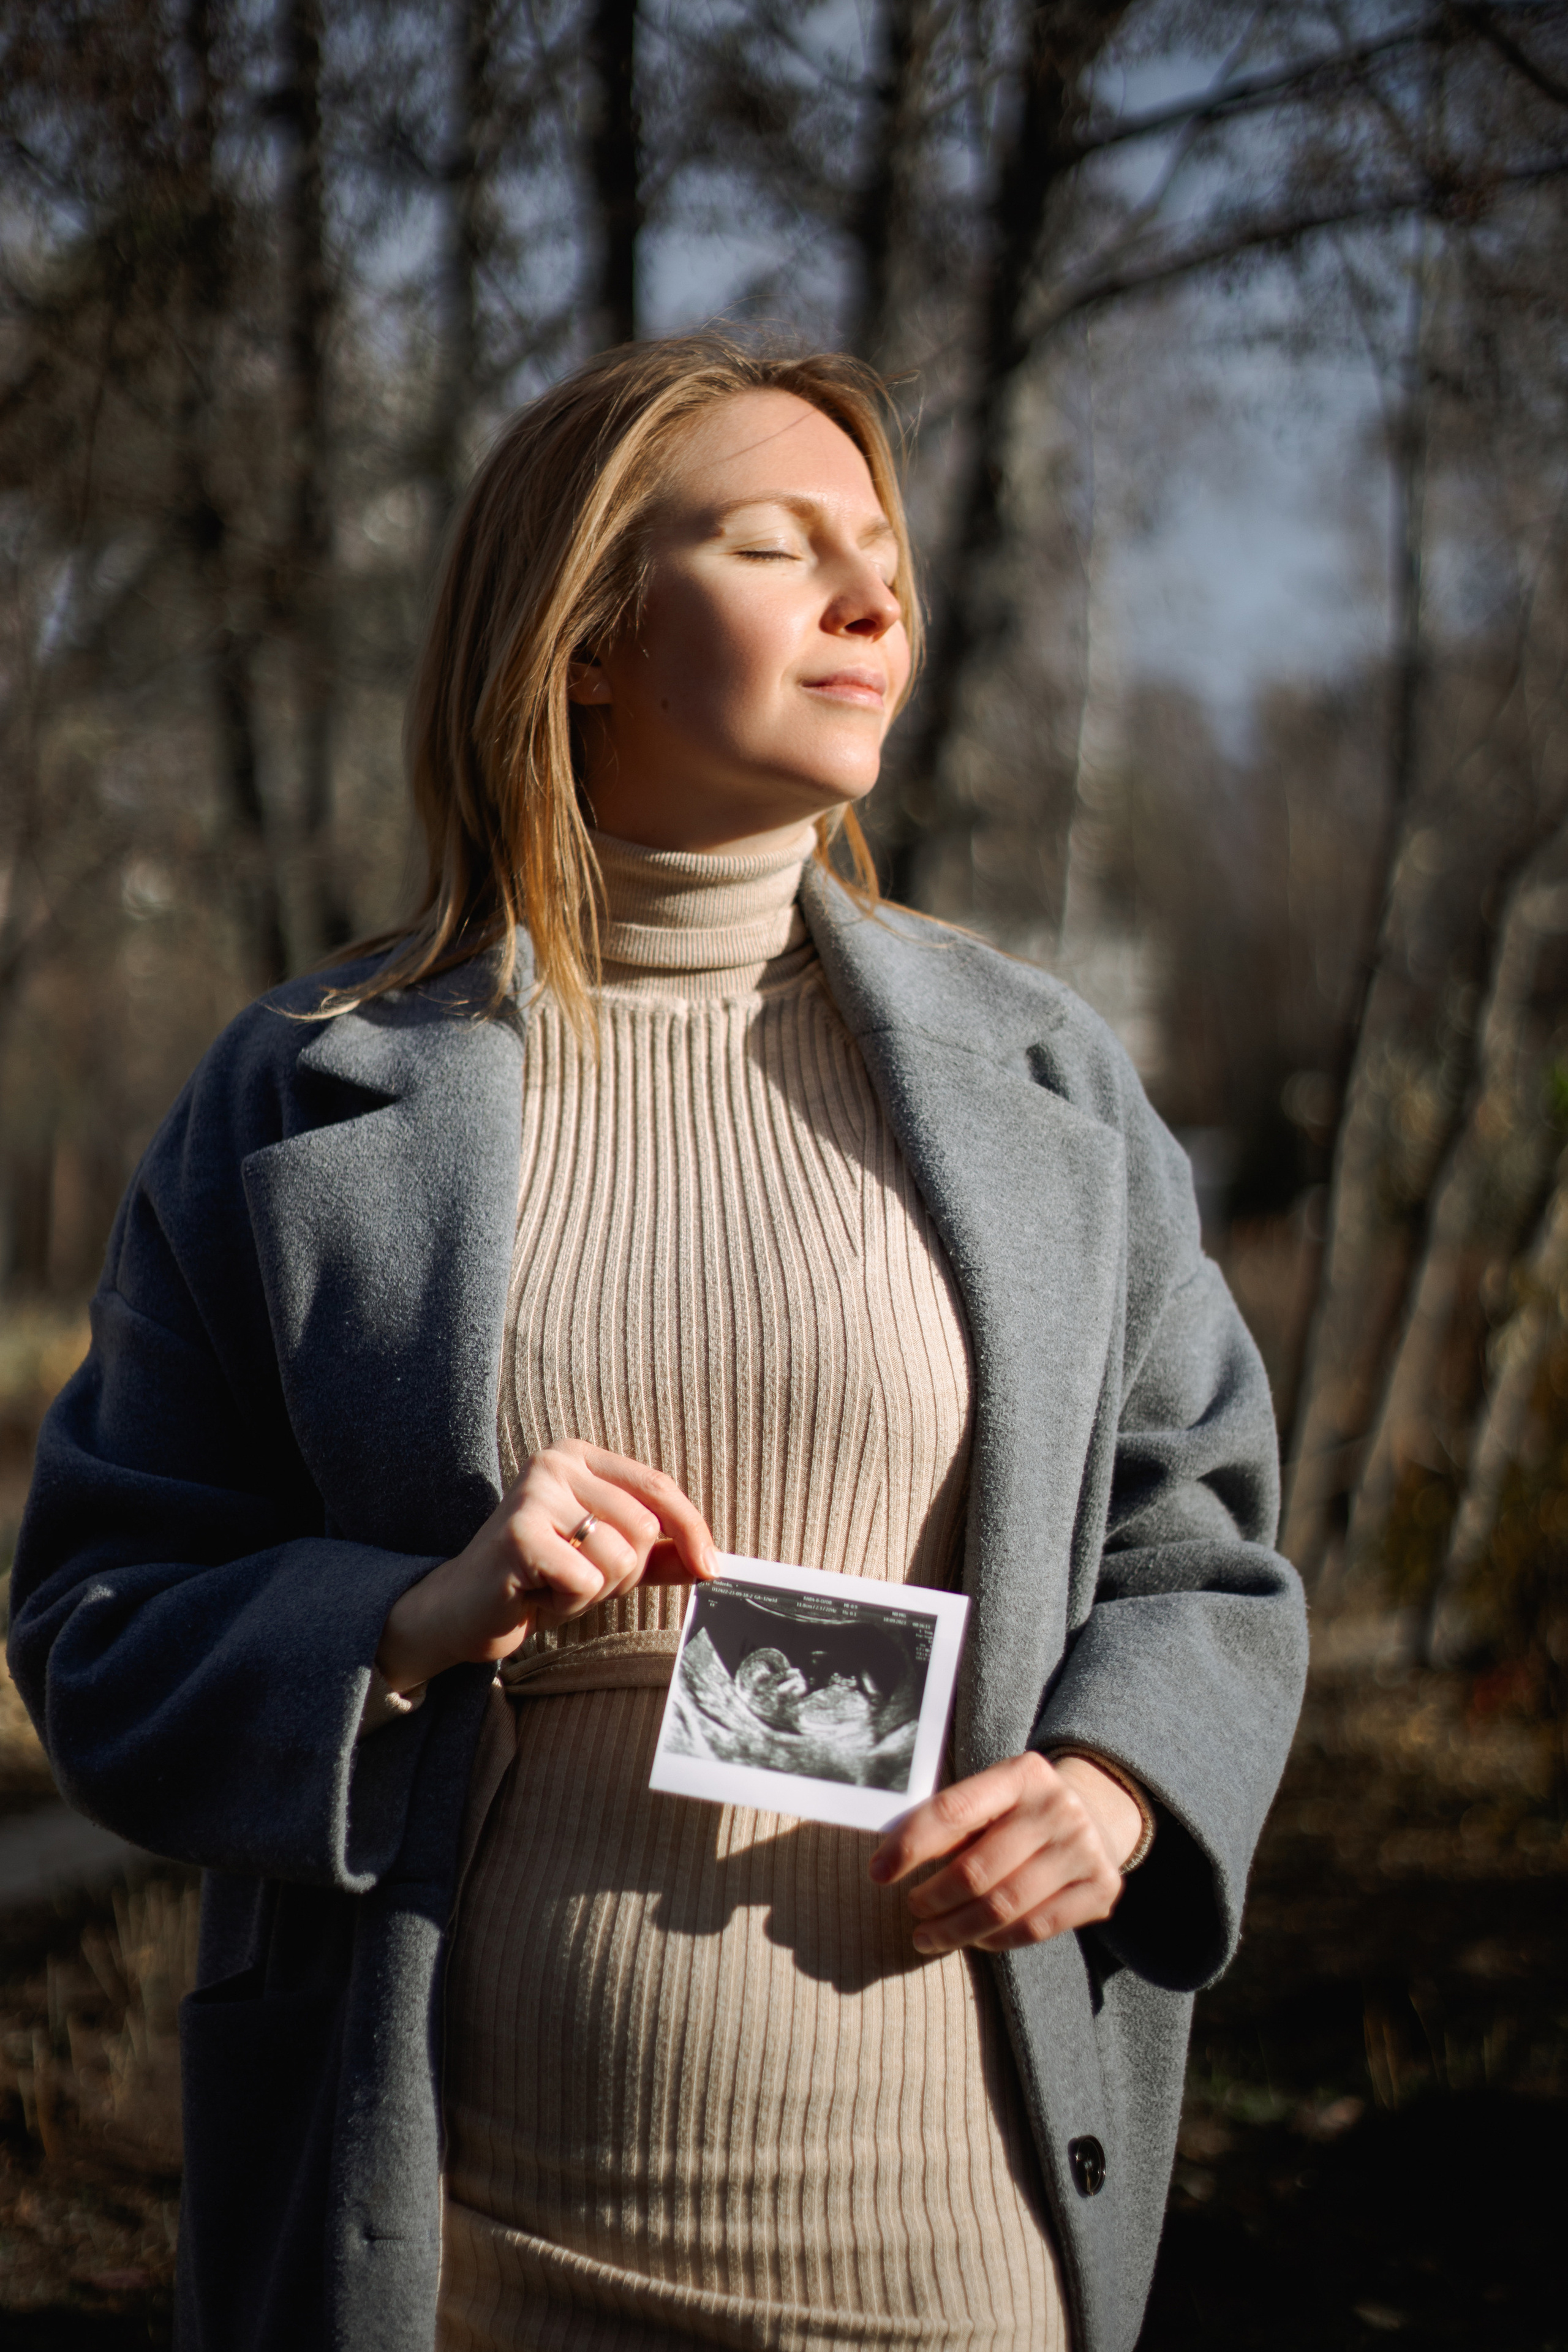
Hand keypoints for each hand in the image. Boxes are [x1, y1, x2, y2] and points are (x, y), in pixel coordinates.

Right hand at [375, 1441, 716, 1692]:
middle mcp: (556, 1463)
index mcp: (580, 1458)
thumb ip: (657, 1553)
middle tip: (578, 1578)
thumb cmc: (540, 1579)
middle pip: (644, 1527)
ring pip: (619, 1556)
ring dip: (594, 1591)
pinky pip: (585, 1579)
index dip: (692, 1530)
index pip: (659, 1487)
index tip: (711, 1570)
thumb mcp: (607, 1559)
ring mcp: (534, 1495)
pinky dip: (570, 1603)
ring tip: (555, 1584)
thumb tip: (712, 1562)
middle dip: (624, 1573)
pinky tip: (538, 1595)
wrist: (463, 1611)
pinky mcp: (518, 1535)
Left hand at [867, 1751, 1141, 1955]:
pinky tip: (974, 1940)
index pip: (953, 1811)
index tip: (878, 1872)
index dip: (910, 1845)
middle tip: (913, 1909)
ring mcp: (1084, 1849)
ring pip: (1004, 1906)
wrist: (1096, 1813)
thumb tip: (888, 1860)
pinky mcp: (1100, 1888)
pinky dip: (996, 1940)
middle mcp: (1057, 1807)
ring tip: (927, 1936)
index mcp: (1021, 1774)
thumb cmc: (1020, 1810)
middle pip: (977, 1869)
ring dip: (956, 1929)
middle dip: (933, 1898)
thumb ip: (950, 1822)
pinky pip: (1035, 1928)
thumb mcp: (990, 1797)